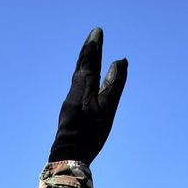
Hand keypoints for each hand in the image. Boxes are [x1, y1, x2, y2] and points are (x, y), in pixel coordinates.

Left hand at [48, 27, 127, 165]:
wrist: (68, 156)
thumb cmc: (89, 133)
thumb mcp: (107, 108)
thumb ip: (114, 84)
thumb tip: (119, 61)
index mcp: (84, 87)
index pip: (90, 61)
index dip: (94, 46)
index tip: (97, 31)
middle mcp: (75, 91)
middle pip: (81, 66)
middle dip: (88, 50)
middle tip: (93, 36)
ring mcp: (70, 101)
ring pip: (77, 76)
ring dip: (83, 62)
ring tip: (87, 54)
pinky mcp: (69, 112)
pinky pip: (76, 87)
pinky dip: (81, 77)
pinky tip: (81, 82)